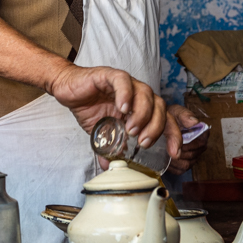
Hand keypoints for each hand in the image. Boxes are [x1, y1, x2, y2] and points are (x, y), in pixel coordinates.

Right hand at [47, 64, 180, 159]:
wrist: (67, 88)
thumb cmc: (87, 106)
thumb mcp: (101, 132)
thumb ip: (108, 147)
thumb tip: (110, 166)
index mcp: (140, 107)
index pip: (166, 119)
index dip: (174, 134)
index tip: (175, 152)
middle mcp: (137, 93)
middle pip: (160, 106)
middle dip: (156, 127)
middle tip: (144, 142)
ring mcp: (125, 83)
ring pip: (146, 93)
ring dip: (142, 113)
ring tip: (131, 129)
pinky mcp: (109, 75)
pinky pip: (123, 81)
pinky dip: (126, 94)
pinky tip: (122, 108)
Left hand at [167, 104, 209, 175]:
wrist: (161, 124)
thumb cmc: (170, 117)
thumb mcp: (176, 112)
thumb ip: (184, 115)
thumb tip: (194, 122)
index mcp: (202, 133)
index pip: (201, 143)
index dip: (188, 143)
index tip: (177, 140)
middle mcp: (200, 146)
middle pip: (192, 155)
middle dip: (178, 151)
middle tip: (166, 145)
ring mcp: (193, 156)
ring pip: (186, 164)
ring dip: (173, 159)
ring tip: (163, 151)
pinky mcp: (184, 165)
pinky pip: (179, 170)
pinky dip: (170, 166)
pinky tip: (164, 158)